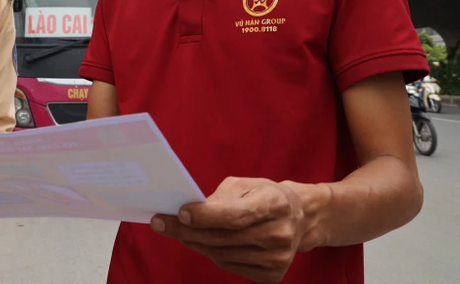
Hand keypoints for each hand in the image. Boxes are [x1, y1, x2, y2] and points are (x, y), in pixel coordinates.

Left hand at [151, 177, 315, 283]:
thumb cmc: (264, 196)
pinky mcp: (273, 275)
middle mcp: (280, 234)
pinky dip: (211, 254)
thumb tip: (191, 212)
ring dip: (194, 243)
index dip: (205, 216)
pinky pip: (230, 266)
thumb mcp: (245, 184)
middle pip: (224, 237)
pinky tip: (200, 242)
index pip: (235, 215)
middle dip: (187, 231)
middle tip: (161, 223)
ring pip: (223, 254)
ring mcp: (278, 258)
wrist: (299, 218)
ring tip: (176, 232)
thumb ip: (220, 197)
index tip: (180, 213)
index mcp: (275, 204)